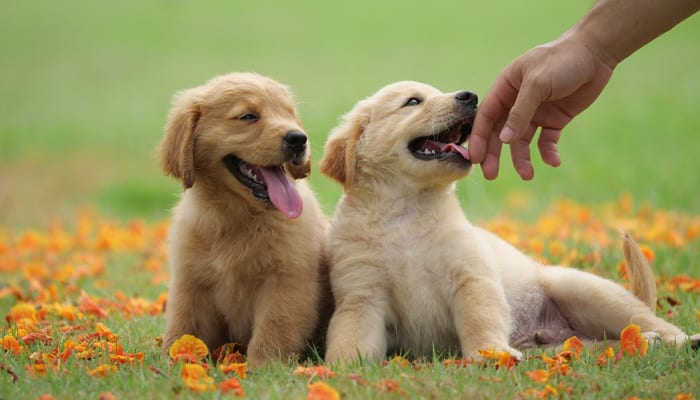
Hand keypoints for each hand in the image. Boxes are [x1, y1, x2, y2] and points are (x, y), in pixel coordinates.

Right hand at [470, 36, 614, 179]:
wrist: (596, 53)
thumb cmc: (562, 60)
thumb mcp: (537, 84)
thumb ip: (520, 113)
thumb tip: (504, 140)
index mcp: (505, 89)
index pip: (486, 117)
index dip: (479, 138)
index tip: (475, 159)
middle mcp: (516, 103)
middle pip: (500, 133)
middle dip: (495, 154)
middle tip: (491, 175)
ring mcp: (535, 113)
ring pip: (522, 141)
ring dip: (522, 158)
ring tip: (527, 175)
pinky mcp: (554, 120)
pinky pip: (546, 141)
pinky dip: (548, 153)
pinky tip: (553, 162)